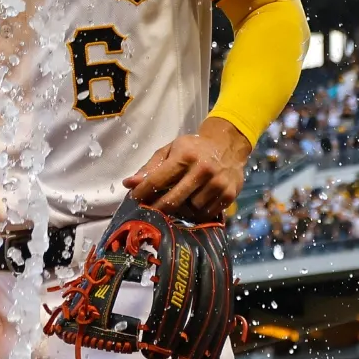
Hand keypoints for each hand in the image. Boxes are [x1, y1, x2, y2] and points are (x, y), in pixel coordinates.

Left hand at [123, 117, 253, 222]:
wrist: (228, 145)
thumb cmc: (194, 148)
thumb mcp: (171, 150)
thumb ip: (150, 168)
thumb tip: (128, 184)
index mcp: (186, 155)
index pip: (158, 180)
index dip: (142, 192)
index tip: (134, 198)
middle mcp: (203, 169)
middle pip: (172, 201)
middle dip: (158, 208)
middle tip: (151, 209)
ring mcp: (217, 184)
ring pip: (190, 210)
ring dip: (182, 209)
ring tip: (180, 200)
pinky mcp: (229, 195)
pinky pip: (206, 214)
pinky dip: (198, 212)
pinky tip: (196, 201)